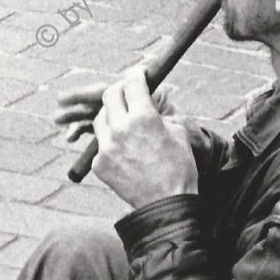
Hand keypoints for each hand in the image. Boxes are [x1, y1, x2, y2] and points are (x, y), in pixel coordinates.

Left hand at [59, 66, 197, 207]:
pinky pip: (100, 145)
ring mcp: (106, 147)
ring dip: (111, 115)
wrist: (166, 205)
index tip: (138, 74)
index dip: (136, 74)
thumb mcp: (178, 134)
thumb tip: (152, 106)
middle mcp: (121, 128)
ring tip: (124, 122)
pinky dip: (110, 143)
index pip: (133, 82)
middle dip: (120, 91)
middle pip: (110, 95)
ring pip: (100, 118)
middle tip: (127, 94)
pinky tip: (123, 151)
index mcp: (144, 117)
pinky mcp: (99, 164)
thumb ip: (160, 115)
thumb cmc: (179, 170)